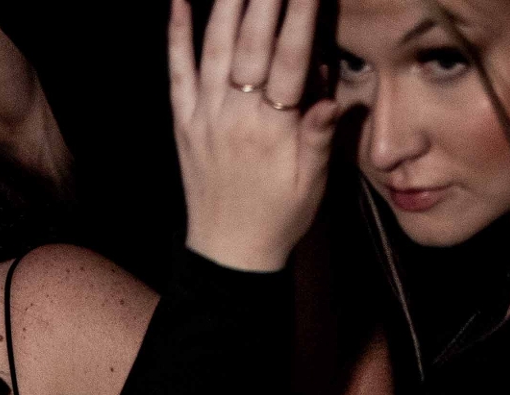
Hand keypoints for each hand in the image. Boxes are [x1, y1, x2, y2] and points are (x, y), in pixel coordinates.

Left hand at [169, 0, 339, 274]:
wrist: (229, 256)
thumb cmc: (279, 217)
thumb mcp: (311, 184)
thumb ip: (319, 137)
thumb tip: (332, 98)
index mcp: (273, 130)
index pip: (290, 59)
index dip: (300, 16)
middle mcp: (234, 117)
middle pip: (251, 43)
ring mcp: (204, 117)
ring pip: (214, 47)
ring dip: (227, 2)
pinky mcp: (183, 123)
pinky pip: (177, 71)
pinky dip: (177, 34)